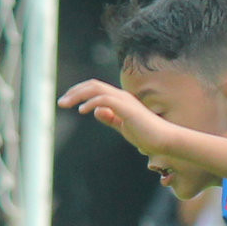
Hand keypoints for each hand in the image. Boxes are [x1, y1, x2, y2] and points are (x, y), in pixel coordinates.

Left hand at [59, 79, 206, 196]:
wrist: (165, 140)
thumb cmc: (147, 136)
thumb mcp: (123, 127)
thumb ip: (110, 118)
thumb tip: (95, 110)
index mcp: (120, 100)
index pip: (96, 88)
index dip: (79, 92)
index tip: (67, 102)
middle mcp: (121, 96)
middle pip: (93, 85)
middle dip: (74, 91)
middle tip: (61, 102)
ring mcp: (124, 101)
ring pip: (96, 89)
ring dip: (78, 94)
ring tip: (66, 104)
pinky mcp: (127, 108)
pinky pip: (105, 99)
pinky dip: (91, 102)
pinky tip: (82, 111)